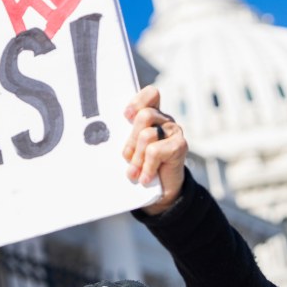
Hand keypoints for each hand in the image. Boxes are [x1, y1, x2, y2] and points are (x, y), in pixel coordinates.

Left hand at [122, 86, 186, 215]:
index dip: (138, 102)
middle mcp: (165, 121)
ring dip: (137, 158)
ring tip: (135, 173)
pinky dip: (147, 167)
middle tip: (127, 159)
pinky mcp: (180, 146)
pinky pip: (155, 151)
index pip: (151, 95)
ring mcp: (174, 132)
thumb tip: (105, 135)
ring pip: (148, 135)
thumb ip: (126, 137)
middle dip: (131, 140)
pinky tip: (145, 178)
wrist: (161, 192)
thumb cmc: (141, 167)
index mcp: (153, 116)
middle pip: (144, 116)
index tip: (126, 116)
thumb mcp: (131, 149)